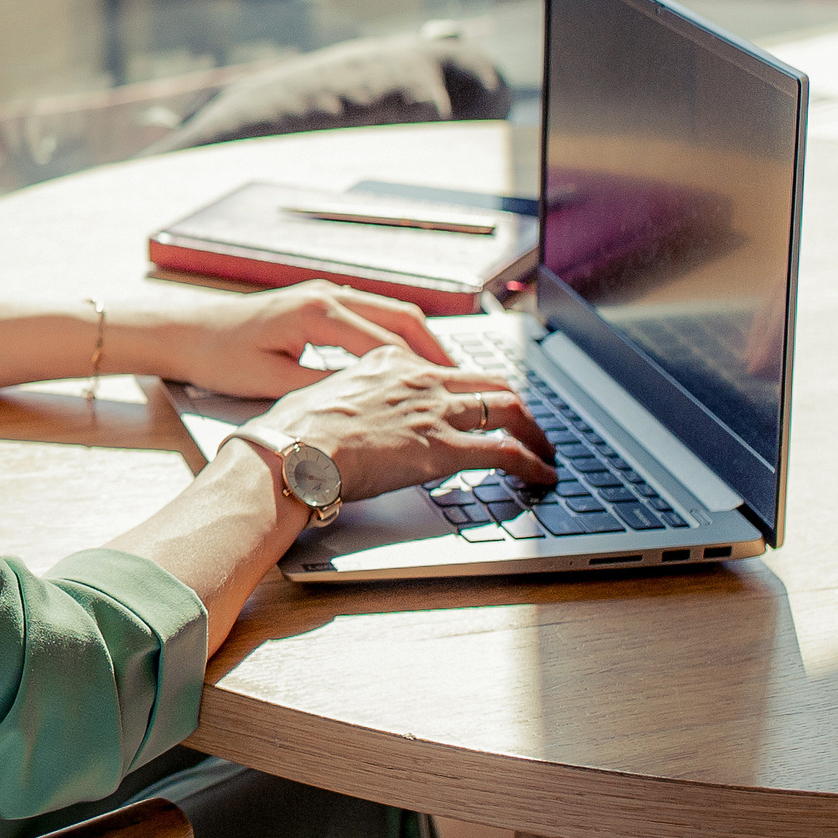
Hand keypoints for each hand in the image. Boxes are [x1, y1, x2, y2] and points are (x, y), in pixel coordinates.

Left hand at [152, 279, 452, 397]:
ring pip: (390, 312)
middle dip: (434, 348)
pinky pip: (372, 315)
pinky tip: (407, 361)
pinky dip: (397, 336)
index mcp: (318, 312)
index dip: (420, 370)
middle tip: (463, 380)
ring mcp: (324, 294)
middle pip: (400, 317)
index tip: (448, 392)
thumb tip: (366, 403)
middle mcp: (327, 295)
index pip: (385, 342)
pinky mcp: (319, 303)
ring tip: (446, 372)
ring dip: (419, 340)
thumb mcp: (272, 381)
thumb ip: (322, 389)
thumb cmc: (220, 357)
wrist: (187, 332)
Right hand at [258, 344, 554, 500]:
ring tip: (545, 450)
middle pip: (487, 382)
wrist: (292, 451)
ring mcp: (435, 411)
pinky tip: (542, 476)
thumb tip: (338, 415)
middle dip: (515, 403)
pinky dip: (532, 463)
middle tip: (527, 423)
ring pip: (508, 409)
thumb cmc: (292, 432)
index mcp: (386, 361)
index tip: (477, 401)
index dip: (468, 387)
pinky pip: (505, 451)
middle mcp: (418, 379)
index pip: (443, 369)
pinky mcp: (445, 448)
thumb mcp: (319, 397)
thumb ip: (343, 399)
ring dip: (534, 431)